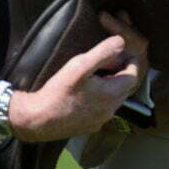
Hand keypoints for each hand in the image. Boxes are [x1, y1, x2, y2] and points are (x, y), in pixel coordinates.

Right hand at [7, 12, 145, 142]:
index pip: (133, 75)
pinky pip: (102, 109)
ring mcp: (100, 121)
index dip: (129, 62)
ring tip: (95, 74)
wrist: (36, 121)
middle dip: (120, 72)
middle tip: (107, 60)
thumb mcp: (79, 66)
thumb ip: (102, 52)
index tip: (120, 52)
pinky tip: (86, 92)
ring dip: (110, 85)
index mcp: (112, 94)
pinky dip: (100, 98)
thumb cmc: (58, 93)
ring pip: (114, 99)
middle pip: (125, 88)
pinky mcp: (89, 127)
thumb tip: (121, 41)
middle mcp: (110, 110)